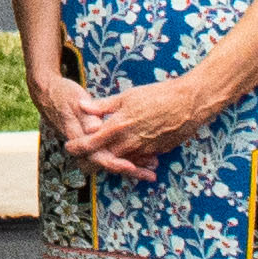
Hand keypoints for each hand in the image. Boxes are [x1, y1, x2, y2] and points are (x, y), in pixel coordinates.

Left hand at [60, 66, 222, 181]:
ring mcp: (143, 150)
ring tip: (101, 159)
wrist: (189, 103)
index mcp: (118, 127)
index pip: (90, 143)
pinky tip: (127, 157)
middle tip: (80, 159)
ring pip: (121, 163)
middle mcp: (129, 142)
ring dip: (111, 162)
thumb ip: (103, 105)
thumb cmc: (158, 95)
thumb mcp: (127, 96)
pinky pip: (138, 161)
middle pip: (103, 159)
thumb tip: (82, 105)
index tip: (68, 147)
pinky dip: (130, 161)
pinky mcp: (156, 152)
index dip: (77, 147)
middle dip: (90, 160)